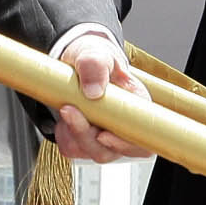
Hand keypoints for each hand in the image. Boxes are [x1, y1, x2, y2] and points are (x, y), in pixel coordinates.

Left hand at [53, 32, 151, 163]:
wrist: (79, 64)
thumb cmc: (96, 60)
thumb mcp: (97, 53)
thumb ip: (95, 65)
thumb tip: (94, 91)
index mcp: (137, 106)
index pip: (142, 138)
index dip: (124, 144)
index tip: (102, 134)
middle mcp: (124, 126)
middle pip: (111, 150)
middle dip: (85, 135)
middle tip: (68, 109)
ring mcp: (105, 136)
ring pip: (89, 151)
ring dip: (72, 133)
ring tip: (66, 106)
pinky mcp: (85, 140)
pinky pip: (72, 148)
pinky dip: (63, 135)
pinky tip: (65, 115)